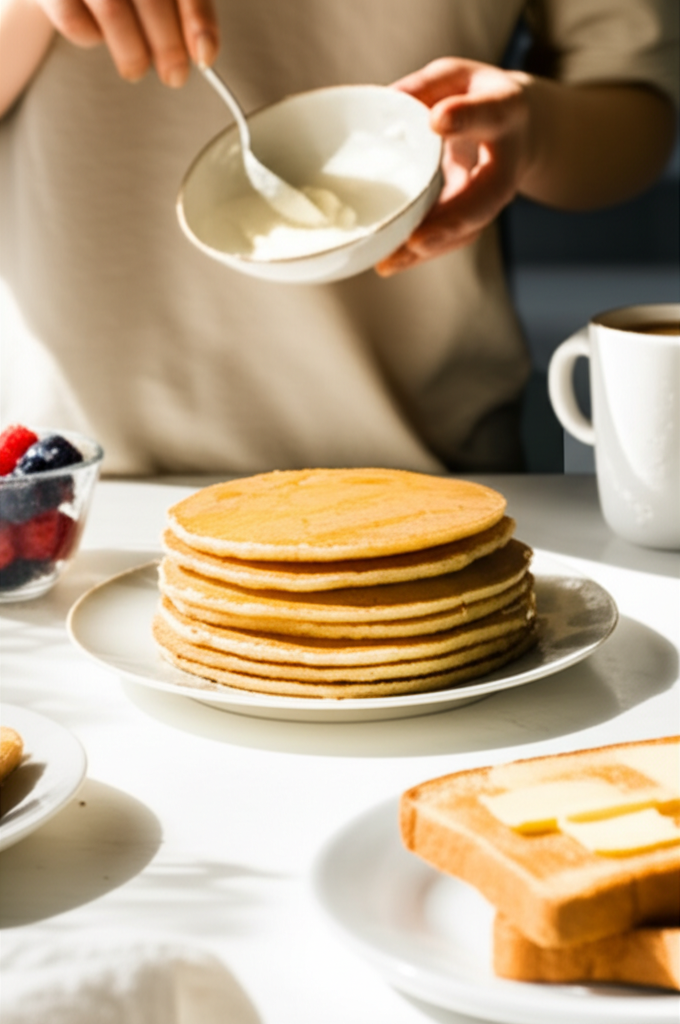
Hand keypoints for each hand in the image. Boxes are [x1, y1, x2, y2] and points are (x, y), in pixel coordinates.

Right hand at [36, 0, 218, 85]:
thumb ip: (183, 9)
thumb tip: (202, 51)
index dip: (198, 20)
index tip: (205, 56)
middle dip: (167, 47)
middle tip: (175, 76)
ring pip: (113, 10)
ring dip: (132, 52)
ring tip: (137, 68)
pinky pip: (73, 19)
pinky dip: (90, 37)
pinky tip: (98, 36)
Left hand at [376, 58, 530, 275]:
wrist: (521, 131)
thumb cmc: (478, 98)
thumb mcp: (457, 77)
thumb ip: (425, 87)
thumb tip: (385, 104)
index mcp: (504, 112)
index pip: (490, 114)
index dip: (466, 117)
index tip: (438, 120)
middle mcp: (505, 162)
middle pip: (486, 198)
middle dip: (453, 221)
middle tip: (416, 241)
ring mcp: (491, 196)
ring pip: (467, 229)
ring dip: (430, 248)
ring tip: (391, 261)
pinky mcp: (474, 216)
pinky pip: (452, 237)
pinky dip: (422, 252)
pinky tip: (391, 261)